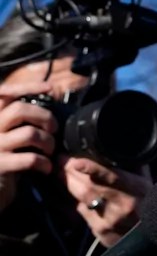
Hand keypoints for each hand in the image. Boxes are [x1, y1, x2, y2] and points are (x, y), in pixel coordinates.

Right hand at [0, 81, 57, 211]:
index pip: (4, 93)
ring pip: (28, 134)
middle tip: (53, 129)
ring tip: (50, 151)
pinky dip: (45, 163)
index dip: (27, 87)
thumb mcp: (10, 136)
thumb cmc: (5, 160)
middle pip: (19, 110)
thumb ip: (22, 119)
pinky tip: (46, 168)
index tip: (50, 88)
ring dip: (48, 142)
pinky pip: (29, 159)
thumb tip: (51, 95)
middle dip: (44, 116)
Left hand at [61, 156, 151, 247]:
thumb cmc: (150, 202)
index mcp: (137, 190)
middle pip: (89, 187)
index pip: (111, 178)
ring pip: (81, 199)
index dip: (91, 169)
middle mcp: (123, 206)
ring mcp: (110, 220)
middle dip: (71, 172)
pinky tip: (77, 193)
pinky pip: (83, 211)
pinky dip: (78, 200)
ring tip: (62, 172)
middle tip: (61, 160)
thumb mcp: (146, 181)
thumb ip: (132, 165)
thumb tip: (114, 146)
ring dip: (69, 184)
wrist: (152, 235)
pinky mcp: (100, 231)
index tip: (75, 161)